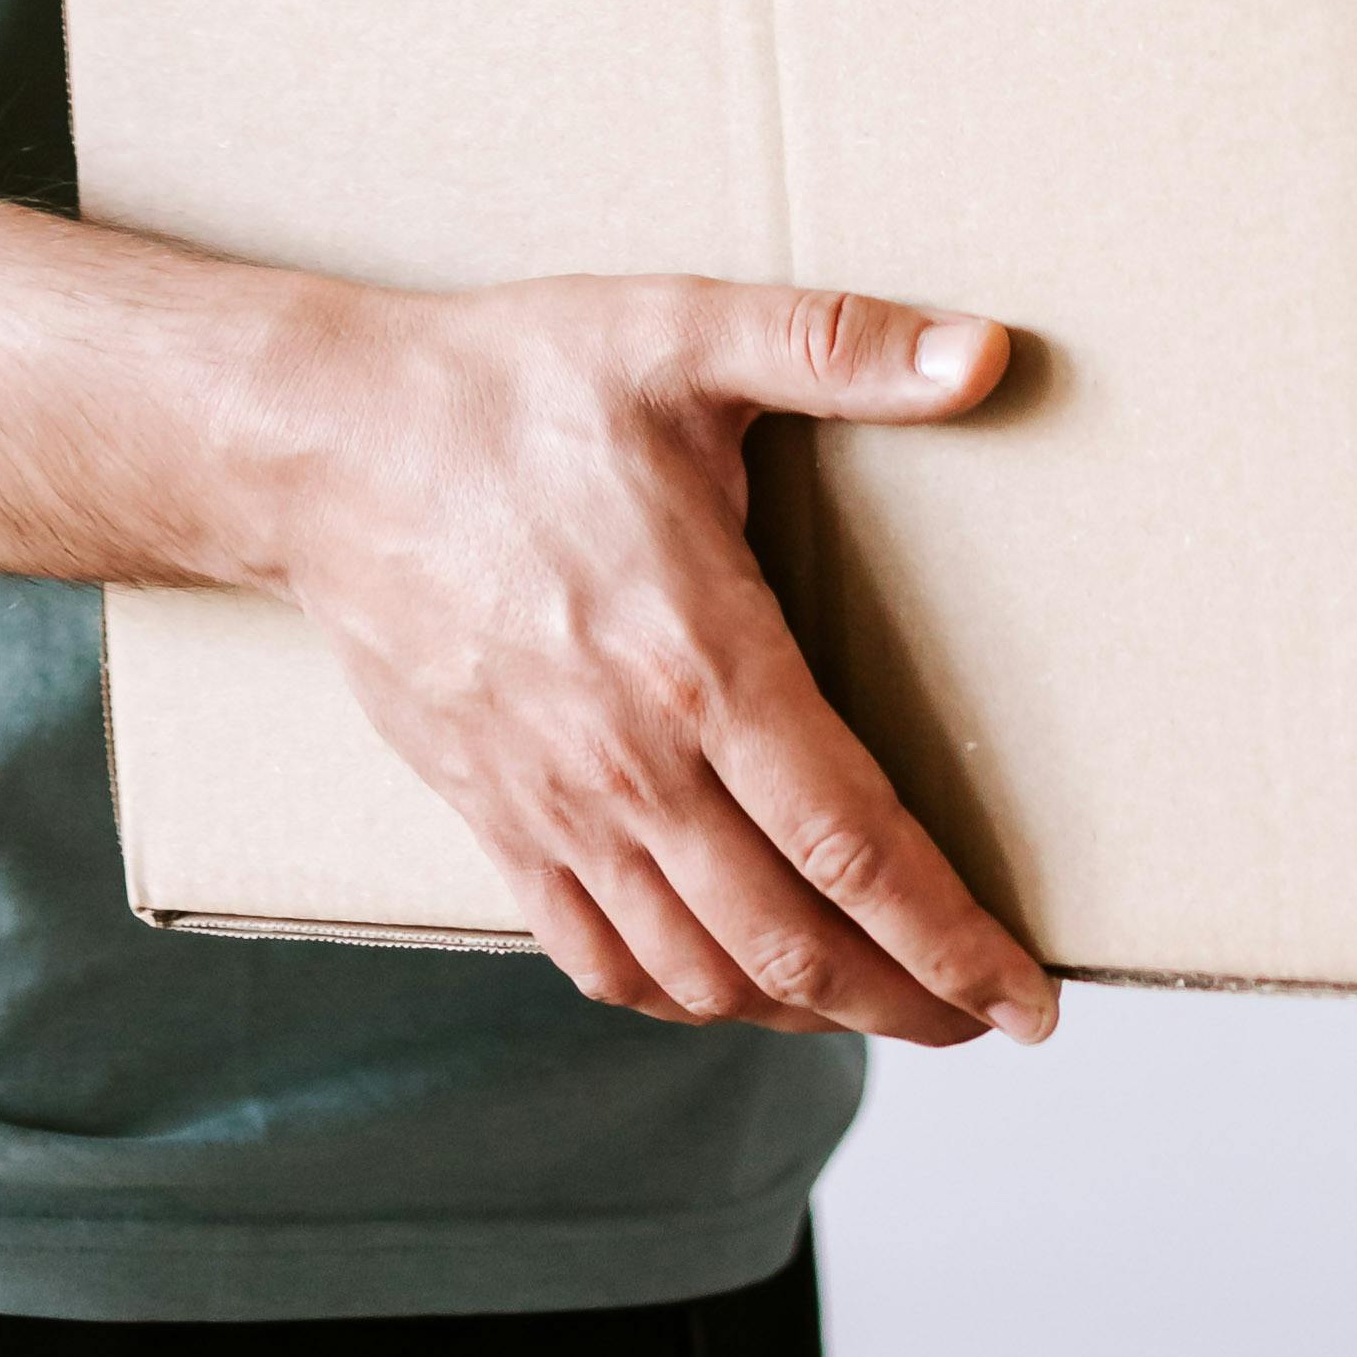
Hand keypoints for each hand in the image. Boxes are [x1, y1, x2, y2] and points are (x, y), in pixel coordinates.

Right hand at [231, 272, 1057, 1047]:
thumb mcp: (685, 331)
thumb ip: (841, 347)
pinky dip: (681, 998)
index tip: (1028, 996)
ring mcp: (557, 808)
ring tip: (882, 1008)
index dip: (953, 938)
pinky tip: (730, 987)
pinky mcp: (497, 820)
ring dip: (805, 1013)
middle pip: (794, 944)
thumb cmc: (512, 384)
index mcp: (703, 660)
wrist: (329, 443)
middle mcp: (634, 764)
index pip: (857, 847)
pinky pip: (598, 960)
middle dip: (906, 1002)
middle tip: (986, 1024)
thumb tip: (989, 351)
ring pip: (702, 974)